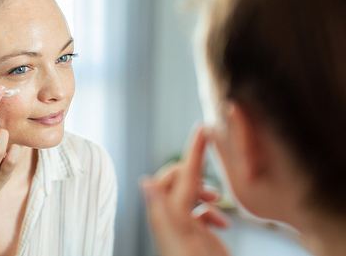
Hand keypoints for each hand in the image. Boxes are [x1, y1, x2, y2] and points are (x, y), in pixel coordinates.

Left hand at [141, 127, 230, 255]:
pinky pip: (199, 213)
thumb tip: (145, 182)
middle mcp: (172, 218)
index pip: (179, 174)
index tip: (203, 129)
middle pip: (178, 180)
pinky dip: (211, 211)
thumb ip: (165, 211)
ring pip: (189, 194)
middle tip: (214, 180)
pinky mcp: (193, 236)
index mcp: (169, 214)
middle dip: (195, 173)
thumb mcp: (181, 238)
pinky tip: (221, 222)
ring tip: (219, 202)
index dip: (193, 152)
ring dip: (204, 191)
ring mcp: (182, 226)